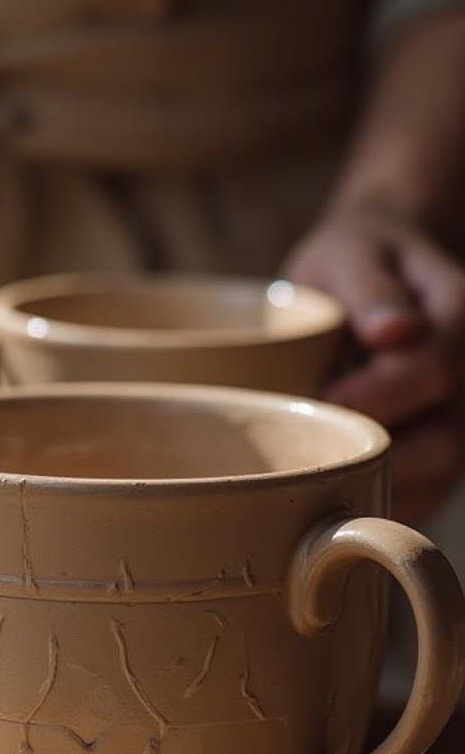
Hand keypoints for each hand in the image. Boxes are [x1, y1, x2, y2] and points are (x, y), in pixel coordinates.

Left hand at [285, 207, 464, 522]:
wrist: (373, 275)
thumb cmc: (354, 261)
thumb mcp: (350, 251)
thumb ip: (368, 285)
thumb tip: (393, 331)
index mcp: (461, 317)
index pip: (433, 370)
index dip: (374, 395)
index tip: (318, 400)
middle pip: (444, 445)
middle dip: (369, 456)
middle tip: (304, 447)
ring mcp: (461, 424)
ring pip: (431, 483)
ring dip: (369, 487)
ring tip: (308, 463)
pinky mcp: (439, 458)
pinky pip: (414, 500)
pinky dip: (370, 503)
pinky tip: (322, 491)